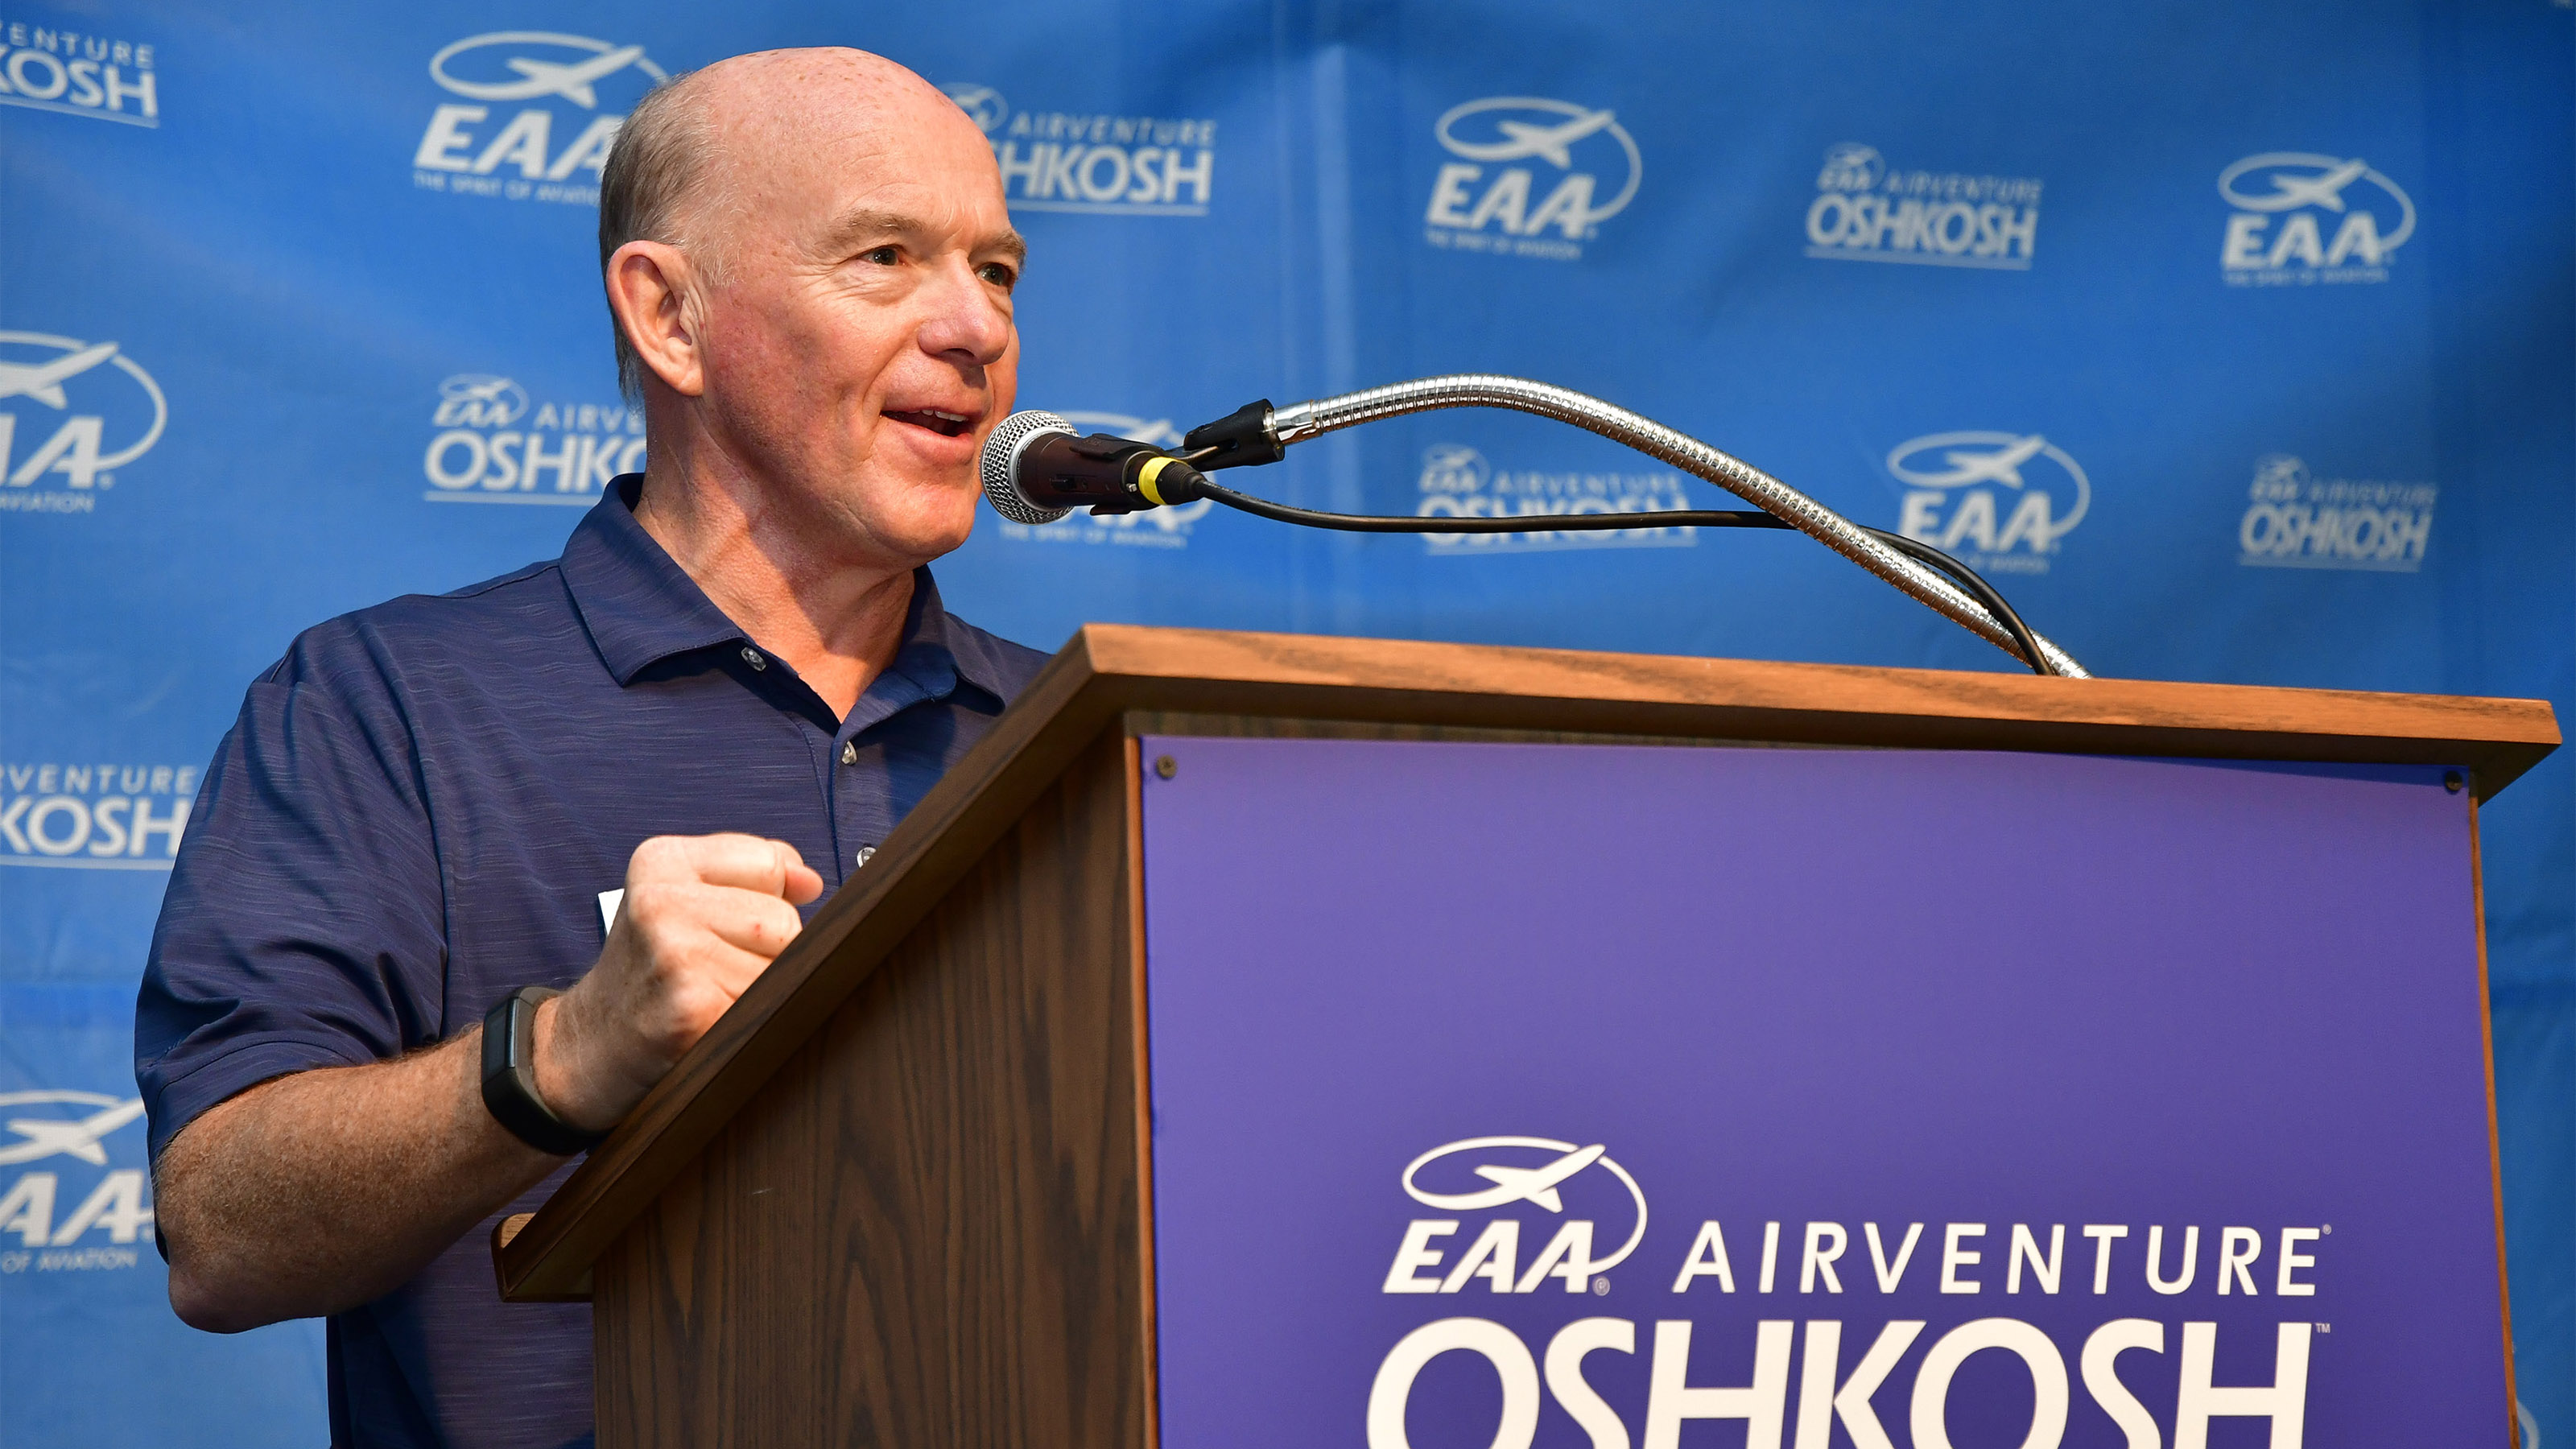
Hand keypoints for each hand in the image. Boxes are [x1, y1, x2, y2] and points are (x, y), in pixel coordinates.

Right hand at [532, 834, 824, 1132]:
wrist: (592, 1045)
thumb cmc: (651, 970)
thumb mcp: (684, 899)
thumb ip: (753, 874)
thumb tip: (810, 883)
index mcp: (662, 861)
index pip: (771, 865)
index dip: (767, 902)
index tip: (728, 929)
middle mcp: (661, 901)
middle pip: (784, 921)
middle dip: (768, 954)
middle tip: (716, 973)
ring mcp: (674, 953)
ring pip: (783, 967)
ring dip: (761, 993)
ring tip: (712, 997)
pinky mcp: (692, 1007)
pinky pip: (769, 1008)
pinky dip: (754, 1024)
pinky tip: (711, 1024)